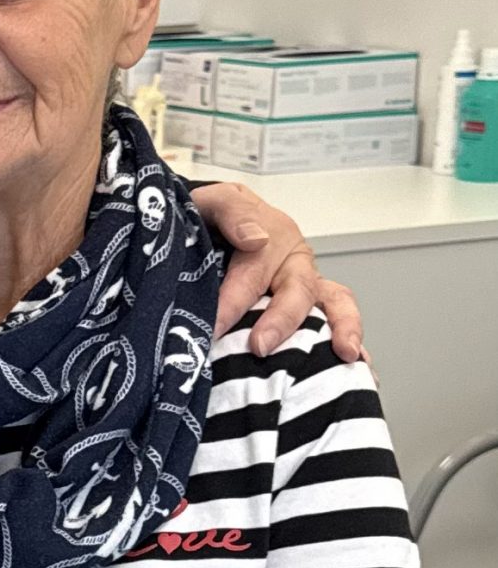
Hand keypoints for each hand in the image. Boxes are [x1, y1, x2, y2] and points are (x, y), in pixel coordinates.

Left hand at [190, 181, 363, 359]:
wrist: (208, 227)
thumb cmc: (210, 219)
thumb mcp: (213, 202)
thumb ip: (231, 211)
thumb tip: (255, 238)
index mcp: (272, 234)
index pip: (253, 271)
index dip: (233, 301)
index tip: (215, 326)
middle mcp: (293, 262)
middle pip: (298, 290)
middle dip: (281, 320)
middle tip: (260, 346)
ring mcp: (305, 284)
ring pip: (333, 302)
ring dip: (342, 327)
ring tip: (346, 353)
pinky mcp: (309, 306)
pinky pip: (336, 320)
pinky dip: (348, 340)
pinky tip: (358, 365)